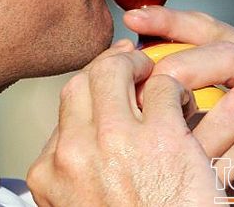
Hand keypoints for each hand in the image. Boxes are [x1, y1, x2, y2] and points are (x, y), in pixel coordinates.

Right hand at [27, 39, 226, 205]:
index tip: (105, 87)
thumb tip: (76, 137)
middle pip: (83, 80)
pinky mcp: (162, 138)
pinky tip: (184, 102)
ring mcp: (116, 141)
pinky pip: (164, 85)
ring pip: (116, 69)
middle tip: (129, 61)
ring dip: (138, 64)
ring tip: (155, 74)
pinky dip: (175, 86)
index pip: (63, 111)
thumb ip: (71, 172)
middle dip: (107, 65)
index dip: (89, 93)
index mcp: (49, 173)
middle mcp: (74, 152)